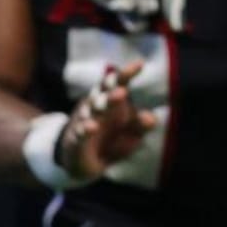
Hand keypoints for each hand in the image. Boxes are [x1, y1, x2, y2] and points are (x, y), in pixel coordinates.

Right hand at [58, 62, 155, 181]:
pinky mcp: (75, 140)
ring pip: (89, 112)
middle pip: (102, 95)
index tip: (140, 64)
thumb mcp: (131, 135)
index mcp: (110, 101)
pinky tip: (91, 127)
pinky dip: (84, 130)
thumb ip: (141, 126)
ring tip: (109, 106)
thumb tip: (151, 118)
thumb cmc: (112, 141)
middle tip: (123, 92)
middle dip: (111, 92)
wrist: (83, 162)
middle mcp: (95, 107)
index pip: (116, 83)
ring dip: (98, 108)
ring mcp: (83, 122)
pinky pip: (79, 133)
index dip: (125, 74)